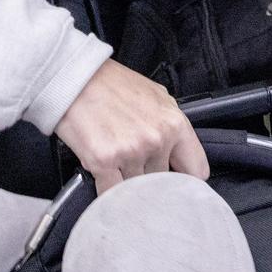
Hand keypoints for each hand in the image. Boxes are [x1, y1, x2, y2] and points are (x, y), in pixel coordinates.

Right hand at [55, 60, 207, 191]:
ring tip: (115, 158)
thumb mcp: (157, 97)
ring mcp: (131, 151)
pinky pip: (112, 193)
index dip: (184, 178)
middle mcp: (156, 139)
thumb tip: (180, 157)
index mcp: (174, 123)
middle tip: (133, 160)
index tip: (175, 179)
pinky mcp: (103, 161)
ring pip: (137, 189)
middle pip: (161, 182)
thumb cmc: (112, 85)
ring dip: (125, 181)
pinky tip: (103, 174)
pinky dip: (107, 192)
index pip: (196, 171)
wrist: (75, 78)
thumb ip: (172, 128)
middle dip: (148, 175)